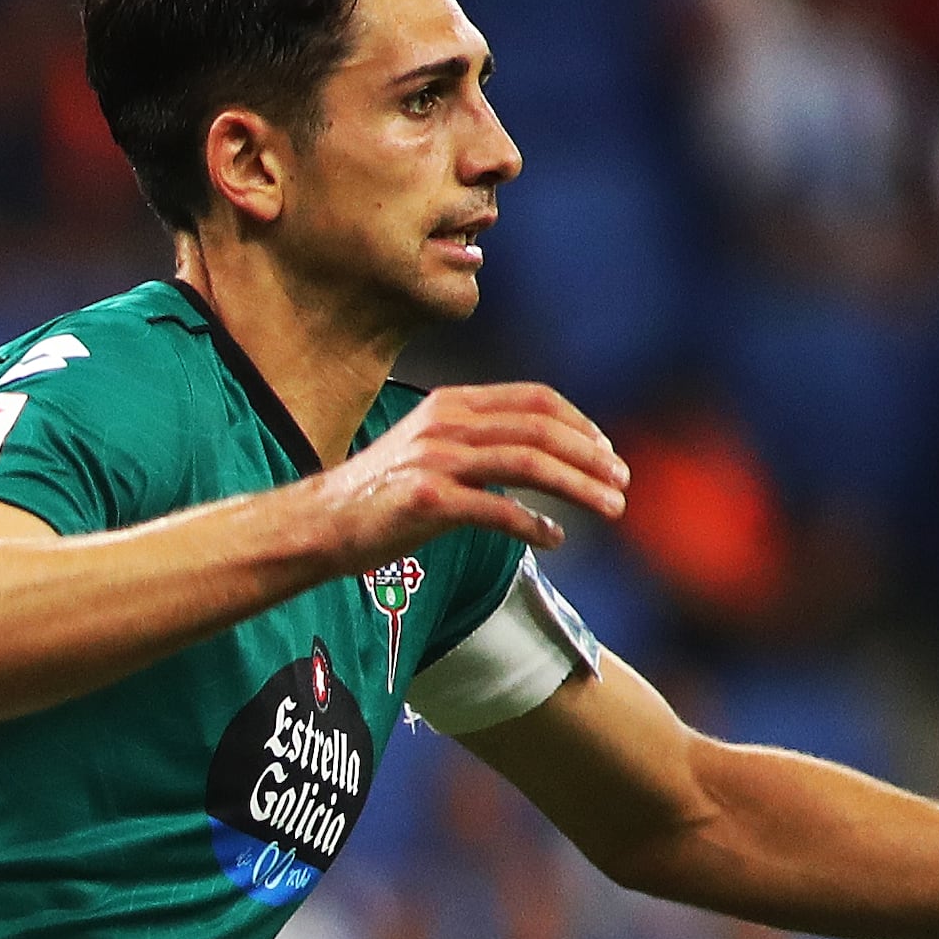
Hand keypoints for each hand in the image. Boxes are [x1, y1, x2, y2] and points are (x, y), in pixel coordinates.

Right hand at [298, 382, 626, 570]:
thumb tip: (535, 457)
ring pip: (530, 464)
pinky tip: (554, 538)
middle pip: (541, 430)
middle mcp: (446, 424)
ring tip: (610, 508)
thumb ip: (474, 442)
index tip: (605, 451)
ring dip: (580, 487)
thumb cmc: (374, 495)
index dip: (579, 423)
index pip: (533, 399)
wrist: (315, 524)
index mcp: (450, 404)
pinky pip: (498, 511)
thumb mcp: (425, 449)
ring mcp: (436, 461)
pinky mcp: (428, 501)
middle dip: (591, 456)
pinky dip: (535, 525)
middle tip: (622, 482)